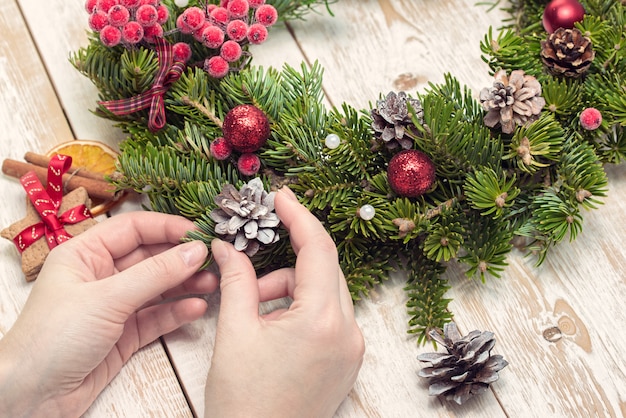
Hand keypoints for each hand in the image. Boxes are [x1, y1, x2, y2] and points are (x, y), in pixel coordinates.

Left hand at [0, 212, 216, 417]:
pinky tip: (196, 308)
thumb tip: (194, 251)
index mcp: (85, 254)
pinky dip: (177, 312)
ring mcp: (114, 306)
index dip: (168, 228)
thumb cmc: (52, 338)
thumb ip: (155, 274)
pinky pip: (157, 316)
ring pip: (158, 288)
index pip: (134, 229)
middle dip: (182, 258)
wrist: (32, 397)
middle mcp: (101, 276)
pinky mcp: (125, 334)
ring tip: (213, 283)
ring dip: (185, 284)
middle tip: (213, 259)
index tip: (199, 233)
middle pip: (150, 257)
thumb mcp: (107, 298)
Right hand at [205, 187, 364, 417]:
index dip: (299, 215)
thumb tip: (228, 246)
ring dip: (291, 288)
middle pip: (323, 270)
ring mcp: (351, 349)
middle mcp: (348, 332)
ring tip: (254, 307)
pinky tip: (272, 323)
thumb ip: (236, 279)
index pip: (318, 249)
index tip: (281, 195)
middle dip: (286, 261)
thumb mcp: (235, 332)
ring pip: (325, 293)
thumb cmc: (243, 401)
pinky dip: (302, 308)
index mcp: (322, 320)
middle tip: (252, 260)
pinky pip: (329, 317)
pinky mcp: (346, 362)